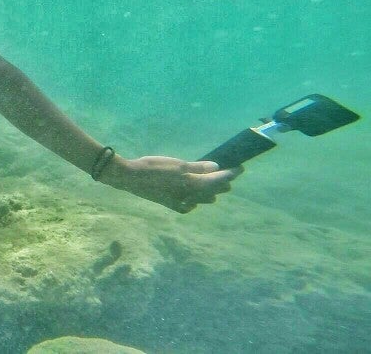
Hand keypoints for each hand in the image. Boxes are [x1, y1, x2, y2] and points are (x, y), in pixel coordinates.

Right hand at [97, 155, 242, 213]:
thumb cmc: (154, 167)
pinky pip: (188, 206)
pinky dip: (194, 202)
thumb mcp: (177, 164)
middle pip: (213, 191)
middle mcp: (190, 196)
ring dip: (210, 192)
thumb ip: (198, 167)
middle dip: (222, 182)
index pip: (219, 180)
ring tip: (213, 184)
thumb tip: (217, 167)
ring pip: (202, 199)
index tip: (240, 167)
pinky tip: (193, 199)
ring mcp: (180, 202)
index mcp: (194, 184)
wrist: (130, 178)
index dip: (231, 173)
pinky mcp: (170, 204)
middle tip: (228, 174)